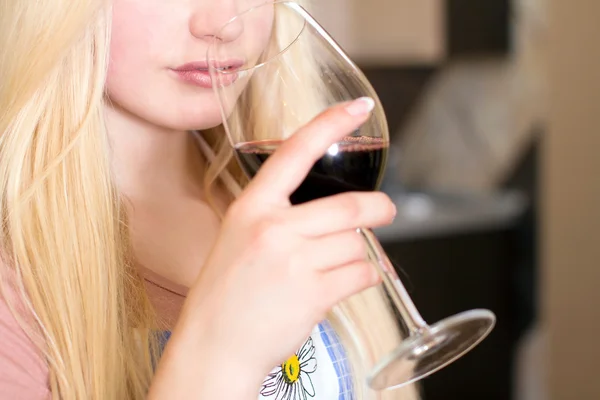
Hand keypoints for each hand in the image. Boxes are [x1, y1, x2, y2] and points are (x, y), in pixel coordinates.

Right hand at [150, 98, 395, 398]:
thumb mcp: (240, 237)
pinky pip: (363, 274)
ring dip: (358, 256)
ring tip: (335, 270)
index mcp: (251, 207)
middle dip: (378, 209)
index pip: (295, 152)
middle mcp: (273, 228)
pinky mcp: (313, 293)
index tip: (357, 108)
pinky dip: (368, 277)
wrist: (214, 345)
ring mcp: (294, 261)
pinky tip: (348, 283)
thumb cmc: (227, 293)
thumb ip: (279, 216)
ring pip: (357, 245)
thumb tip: (333, 210)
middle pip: (349, 207)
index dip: (330, 124)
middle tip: (386, 210)